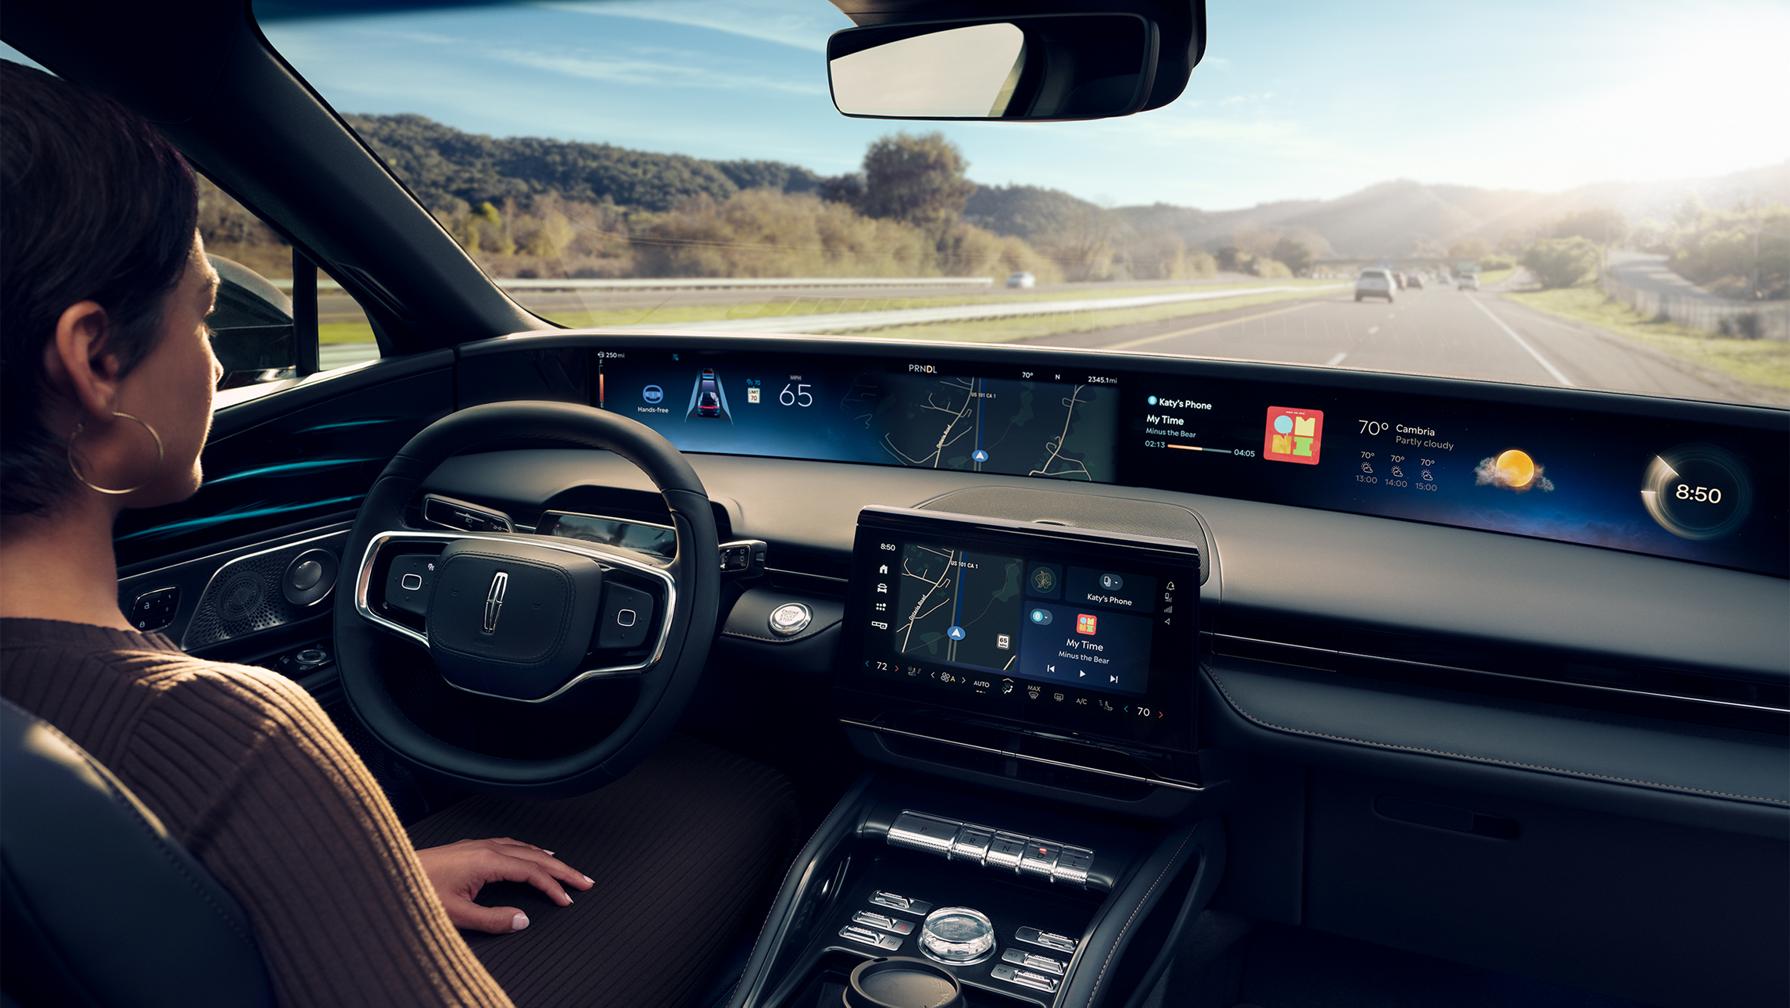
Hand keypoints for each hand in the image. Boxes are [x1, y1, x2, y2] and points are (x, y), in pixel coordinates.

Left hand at [416, 837, 594, 933]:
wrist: (390, 873)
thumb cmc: (417, 892)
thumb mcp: (456, 915)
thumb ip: (493, 919)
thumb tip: (523, 920)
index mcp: (487, 861)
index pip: (532, 872)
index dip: (554, 886)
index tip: (569, 900)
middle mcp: (486, 848)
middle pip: (535, 856)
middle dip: (563, 869)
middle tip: (585, 881)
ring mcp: (477, 845)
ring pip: (523, 847)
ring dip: (546, 859)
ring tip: (564, 868)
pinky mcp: (469, 848)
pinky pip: (509, 844)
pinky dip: (527, 851)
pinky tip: (527, 855)